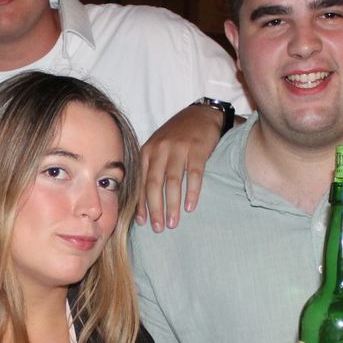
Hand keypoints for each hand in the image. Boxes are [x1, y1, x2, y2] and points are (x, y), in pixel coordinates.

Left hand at [136, 104, 226, 231]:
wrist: (200, 114)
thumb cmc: (177, 136)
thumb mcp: (158, 147)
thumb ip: (150, 168)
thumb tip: (144, 199)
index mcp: (147, 151)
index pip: (142, 182)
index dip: (141, 204)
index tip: (143, 223)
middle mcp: (160, 149)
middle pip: (154, 184)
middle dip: (155, 209)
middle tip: (158, 228)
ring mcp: (178, 149)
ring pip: (172, 182)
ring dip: (172, 205)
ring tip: (173, 223)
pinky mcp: (197, 149)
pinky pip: (194, 175)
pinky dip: (191, 192)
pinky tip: (190, 207)